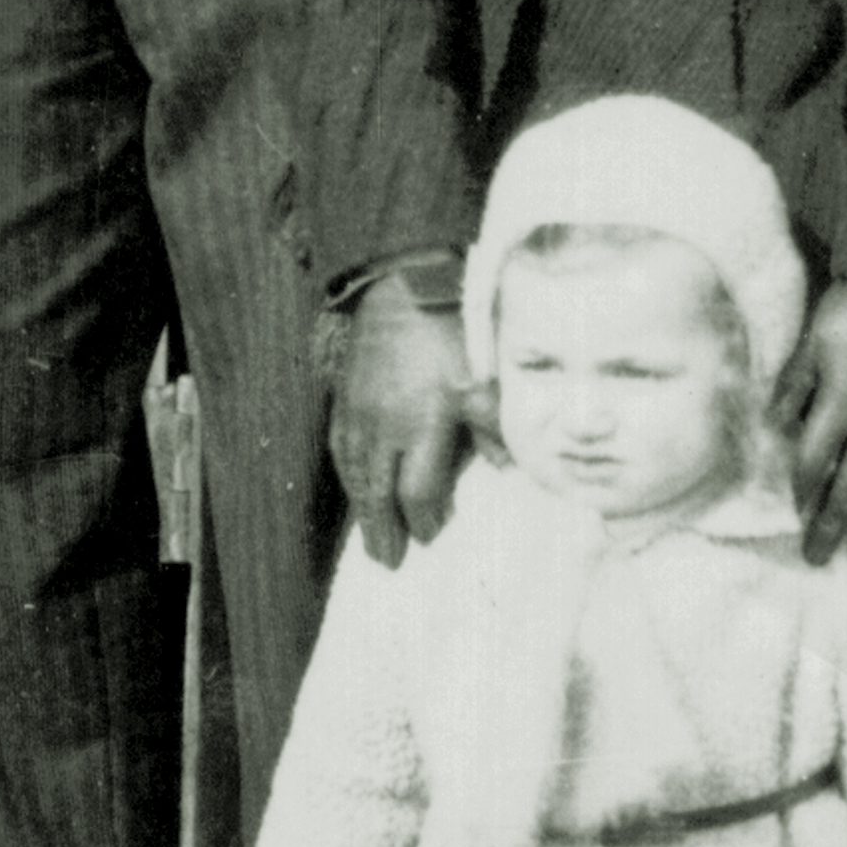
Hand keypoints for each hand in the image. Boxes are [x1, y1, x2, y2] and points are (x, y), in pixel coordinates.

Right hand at [331, 273, 470, 567]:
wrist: (405, 284)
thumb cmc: (452, 331)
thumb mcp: (484, 378)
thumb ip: (493, 427)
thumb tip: (506, 469)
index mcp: (420, 425)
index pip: (417, 492)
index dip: (424, 520)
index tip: (433, 536)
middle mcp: (382, 428)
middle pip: (377, 493)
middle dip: (383, 530)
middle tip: (387, 562)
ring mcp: (358, 413)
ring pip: (355, 473)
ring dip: (363, 508)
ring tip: (370, 535)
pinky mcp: (344, 395)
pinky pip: (339, 446)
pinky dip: (347, 473)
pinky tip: (354, 482)